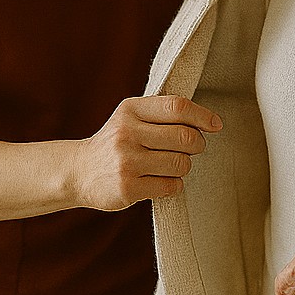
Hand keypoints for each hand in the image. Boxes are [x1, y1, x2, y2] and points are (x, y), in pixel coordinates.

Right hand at [74, 96, 221, 210]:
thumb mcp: (131, 117)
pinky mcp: (128, 187)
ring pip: (181, 163)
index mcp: (130, 110)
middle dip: (197, 144)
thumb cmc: (116, 142)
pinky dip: (173, 185)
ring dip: (183, 166)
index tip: (215, 125)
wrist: (79, 172)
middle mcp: (127, 133)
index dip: (202, 115)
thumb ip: (163, 114)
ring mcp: (126, 161)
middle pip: (185, 136)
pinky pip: (171, 186)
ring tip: (169, 166)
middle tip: (191, 148)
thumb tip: (210, 122)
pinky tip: (159, 181)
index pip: (176, 107)